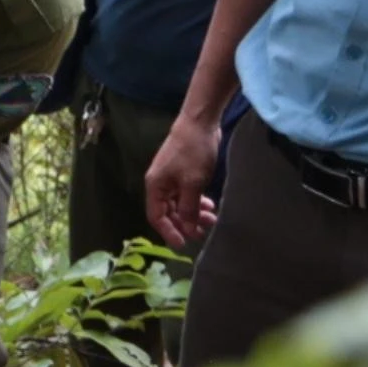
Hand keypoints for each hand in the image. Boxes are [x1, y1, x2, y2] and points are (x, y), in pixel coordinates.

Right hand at [143, 112, 226, 246]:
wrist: (200, 123)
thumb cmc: (193, 152)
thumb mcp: (193, 184)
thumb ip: (189, 209)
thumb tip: (188, 230)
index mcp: (155, 186)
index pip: (156, 217)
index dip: (169, 232)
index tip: (184, 244)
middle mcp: (159, 184)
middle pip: (168, 212)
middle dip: (185, 223)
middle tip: (204, 231)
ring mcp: (171, 178)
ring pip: (179, 204)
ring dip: (194, 213)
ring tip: (212, 218)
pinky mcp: (182, 173)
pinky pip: (186, 194)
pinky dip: (197, 201)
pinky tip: (209, 204)